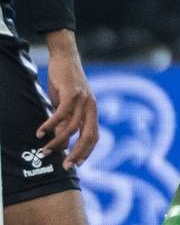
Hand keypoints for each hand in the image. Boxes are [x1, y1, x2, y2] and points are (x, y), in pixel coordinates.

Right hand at [39, 32, 98, 169]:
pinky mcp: (72, 93)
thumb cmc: (65, 83)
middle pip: (88, 136)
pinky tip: (40, 132)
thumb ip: (66, 121)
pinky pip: (61, 114)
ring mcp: (83, 100)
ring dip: (57, 141)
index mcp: (92, 111)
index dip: (87, 151)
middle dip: (77, 153)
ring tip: (45, 150)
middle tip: (65, 166)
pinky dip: (50, 125)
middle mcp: (91, 107)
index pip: (94, 136)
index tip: (76, 164)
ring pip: (71, 127)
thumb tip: (62, 141)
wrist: (65, 58)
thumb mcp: (66, 105)